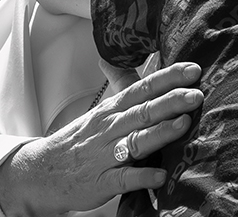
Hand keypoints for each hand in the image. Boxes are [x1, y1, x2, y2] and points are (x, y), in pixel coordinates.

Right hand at [0, 62, 202, 215]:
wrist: (42, 172)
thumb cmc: (80, 139)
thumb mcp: (101, 108)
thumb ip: (121, 84)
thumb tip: (121, 56)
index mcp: (114, 109)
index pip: (143, 88)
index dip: (168, 78)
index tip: (193, 70)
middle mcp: (111, 128)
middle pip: (143, 111)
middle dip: (170, 102)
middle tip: (196, 94)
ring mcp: (106, 155)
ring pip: (136, 141)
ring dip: (160, 133)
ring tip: (184, 125)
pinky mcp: (102, 182)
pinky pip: (124, 179)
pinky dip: (142, 176)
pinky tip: (161, 176)